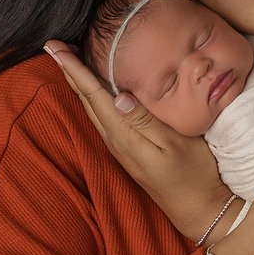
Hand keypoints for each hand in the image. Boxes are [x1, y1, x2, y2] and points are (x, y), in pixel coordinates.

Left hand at [45, 40, 233, 240]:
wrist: (199, 208)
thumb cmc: (194, 175)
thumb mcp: (175, 144)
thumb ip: (146, 121)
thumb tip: (118, 97)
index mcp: (124, 134)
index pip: (92, 95)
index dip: (73, 69)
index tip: (53, 47)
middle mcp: (116, 140)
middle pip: (85, 99)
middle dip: (69, 71)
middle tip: (54, 46)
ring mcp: (121, 146)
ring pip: (92, 108)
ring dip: (79, 83)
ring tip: (69, 61)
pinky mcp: (129, 149)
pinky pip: (103, 116)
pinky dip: (93, 96)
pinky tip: (96, 90)